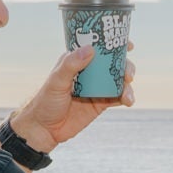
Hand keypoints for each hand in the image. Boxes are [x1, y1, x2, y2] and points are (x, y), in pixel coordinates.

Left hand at [7, 43, 135, 153]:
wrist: (44, 129)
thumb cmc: (45, 102)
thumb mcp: (56, 81)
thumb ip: (71, 65)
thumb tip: (90, 49)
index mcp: (77, 61)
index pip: (97, 47)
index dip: (114, 43)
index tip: (128, 44)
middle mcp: (89, 72)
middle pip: (113, 63)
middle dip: (125, 66)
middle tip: (128, 74)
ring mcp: (96, 88)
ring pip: (118, 80)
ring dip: (127, 84)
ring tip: (127, 93)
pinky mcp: (100, 103)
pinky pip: (117, 98)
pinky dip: (126, 97)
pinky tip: (128, 101)